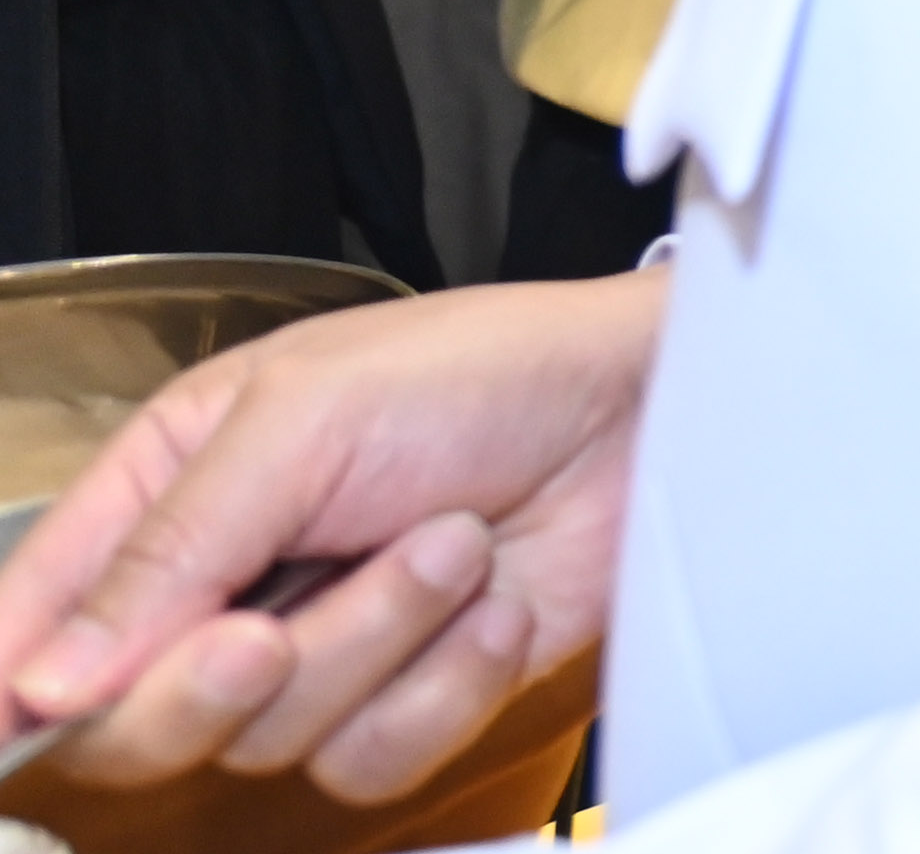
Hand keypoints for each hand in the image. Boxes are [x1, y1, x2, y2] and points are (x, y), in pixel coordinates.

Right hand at [0, 274, 657, 804]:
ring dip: (372, 640)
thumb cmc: (483, 370)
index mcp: (168, 490)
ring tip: (451, 539)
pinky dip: (443, 681)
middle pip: (132, 725)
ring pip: (267, 740)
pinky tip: (494, 600)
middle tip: (264, 635)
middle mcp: (226, 585)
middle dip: (201, 688)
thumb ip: (170, 549)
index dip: (14, 683)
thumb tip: (46, 685)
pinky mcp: (411, 700)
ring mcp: (319, 651)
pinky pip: (374, 759)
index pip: (38, 619)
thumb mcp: (305, 417)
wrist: (646, 403)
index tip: (16, 726)